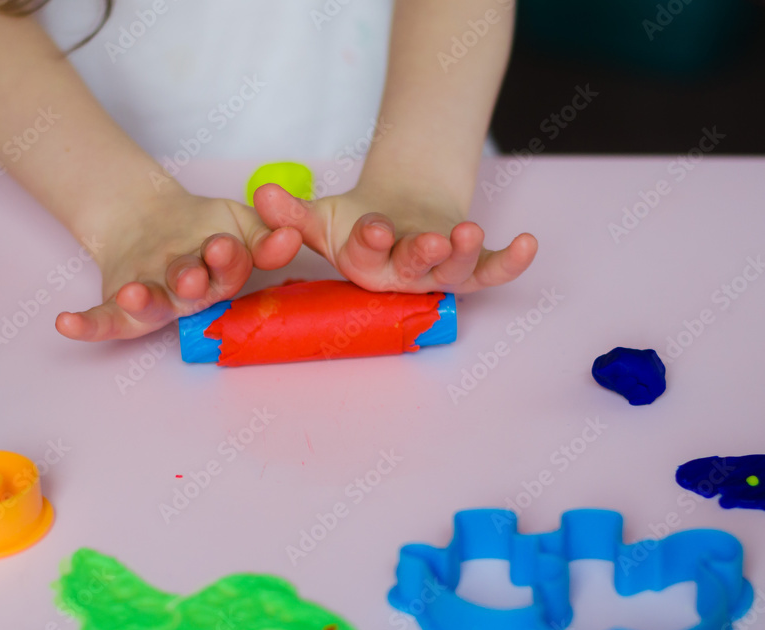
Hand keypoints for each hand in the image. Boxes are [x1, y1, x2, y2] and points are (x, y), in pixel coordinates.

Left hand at [55, 184, 302, 340]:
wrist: (151, 218)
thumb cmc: (203, 227)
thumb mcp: (239, 220)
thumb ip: (265, 233)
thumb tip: (291, 236)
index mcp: (222, 276)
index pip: (229, 267)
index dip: (227, 258)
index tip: (222, 245)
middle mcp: (189, 296)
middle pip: (191, 292)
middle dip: (189, 281)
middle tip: (189, 275)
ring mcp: (154, 302)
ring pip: (151, 307)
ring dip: (142, 303)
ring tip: (131, 293)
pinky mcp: (120, 309)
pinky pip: (103, 321)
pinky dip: (86, 326)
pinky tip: (65, 323)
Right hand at [251, 181, 536, 293]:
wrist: (395, 216)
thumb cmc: (356, 221)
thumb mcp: (321, 214)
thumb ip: (290, 212)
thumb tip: (261, 193)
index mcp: (364, 266)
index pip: (366, 257)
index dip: (370, 243)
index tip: (373, 226)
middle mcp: (402, 277)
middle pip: (413, 272)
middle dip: (421, 257)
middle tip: (431, 242)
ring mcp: (438, 272)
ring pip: (452, 273)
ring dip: (462, 254)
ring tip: (468, 230)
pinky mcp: (469, 262)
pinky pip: (491, 270)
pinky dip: (511, 262)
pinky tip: (528, 243)